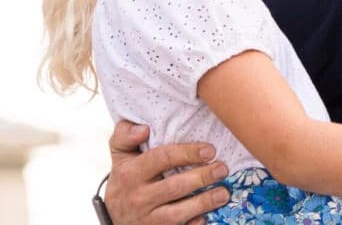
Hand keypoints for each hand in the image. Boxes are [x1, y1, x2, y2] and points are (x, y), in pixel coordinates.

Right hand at [105, 120, 229, 224]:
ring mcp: (147, 219)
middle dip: (202, 177)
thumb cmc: (126, 179)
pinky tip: (208, 216)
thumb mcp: (121, 155)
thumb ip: (125, 135)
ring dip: (204, 202)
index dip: (188, 153)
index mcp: (130, 173)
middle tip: (223, 169)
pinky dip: (194, 224)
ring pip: (178, 213)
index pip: (162, 158)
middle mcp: (138, 197)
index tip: (210, 150)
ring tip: (224, 193)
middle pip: (175, 186)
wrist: (115, 216)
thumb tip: (143, 129)